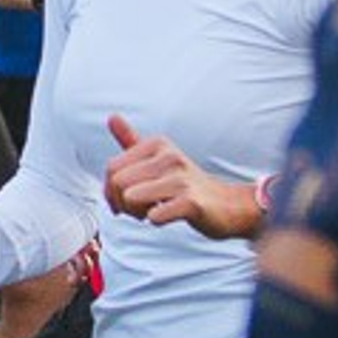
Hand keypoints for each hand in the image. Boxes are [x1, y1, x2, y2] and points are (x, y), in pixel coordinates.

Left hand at [102, 115, 260, 239]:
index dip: (111, 191)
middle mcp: (169, 156)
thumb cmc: (184, 182)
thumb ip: (132, 140)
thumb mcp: (157, 157)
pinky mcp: (191, 202)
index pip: (111, 169)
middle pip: (117, 184)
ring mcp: (181, 178)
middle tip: (142, 208)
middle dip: (122, 203)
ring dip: (137, 212)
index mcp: (156, 144)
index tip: (127, 199)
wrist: (226, 204)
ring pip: (130, 198)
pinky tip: (168, 216)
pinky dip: (155, 221)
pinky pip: (154, 215)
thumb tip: (111, 117)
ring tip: (155, 210)